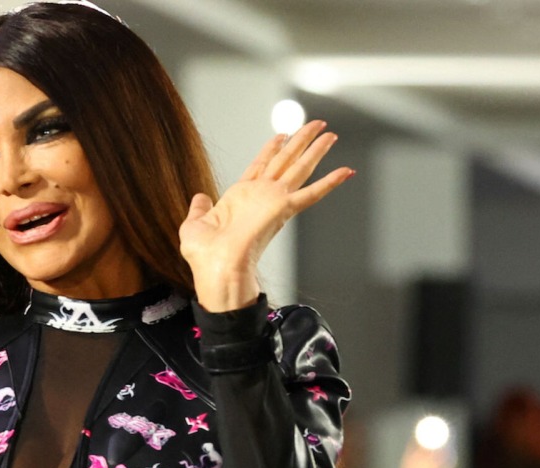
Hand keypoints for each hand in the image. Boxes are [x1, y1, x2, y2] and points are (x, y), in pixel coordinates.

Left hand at [180, 121, 352, 311]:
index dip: (271, 148)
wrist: (217, 270)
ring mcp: (273, 202)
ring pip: (299, 168)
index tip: (282, 135)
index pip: (260, 166)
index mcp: (239, 198)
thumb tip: (200, 197)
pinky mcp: (283, 210)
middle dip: (301, 141)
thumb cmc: (204, 258)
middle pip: (285, 160)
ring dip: (315, 150)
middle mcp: (260, 197)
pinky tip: (346, 171)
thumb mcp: (194, 225)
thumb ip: (199, 209)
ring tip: (329, 133)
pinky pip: (312, 194)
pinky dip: (330, 182)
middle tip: (317, 125)